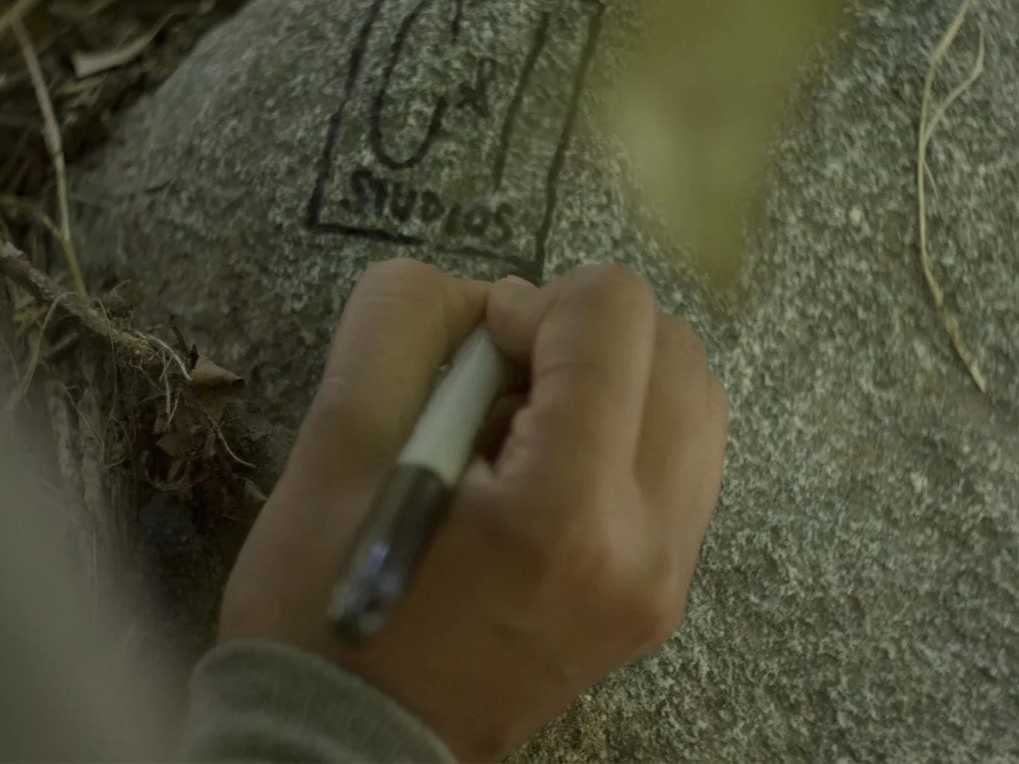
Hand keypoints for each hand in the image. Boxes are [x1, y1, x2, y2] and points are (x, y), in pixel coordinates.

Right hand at [218, 259, 727, 760]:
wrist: (348, 748)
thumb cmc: (324, 604)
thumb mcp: (333, 439)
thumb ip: (405, 321)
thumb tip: (494, 300)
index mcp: (564, 508)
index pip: (611, 313)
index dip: (530, 302)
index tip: (472, 353)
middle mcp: (646, 547)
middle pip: (676, 348)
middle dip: (584, 334)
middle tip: (500, 383)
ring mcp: (665, 581)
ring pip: (694, 403)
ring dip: (614, 379)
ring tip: (525, 427)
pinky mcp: (660, 600)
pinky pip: (682, 466)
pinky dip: (626, 432)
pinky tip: (546, 467)